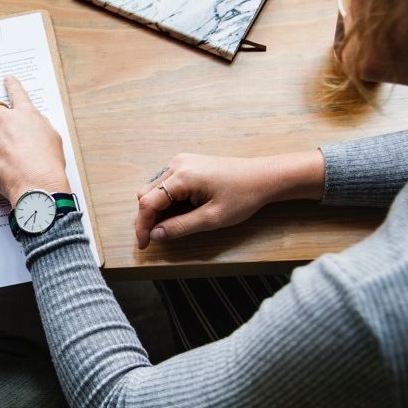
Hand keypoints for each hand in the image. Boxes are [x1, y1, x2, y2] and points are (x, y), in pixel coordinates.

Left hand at [0, 76, 69, 204]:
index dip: (11, 85)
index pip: (16, 93)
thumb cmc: (48, 165)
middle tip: (1, 137)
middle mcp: (4, 119)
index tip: (7, 79)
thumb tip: (31, 124)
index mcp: (25, 114)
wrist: (37, 186)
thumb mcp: (52, 137)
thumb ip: (39, 125)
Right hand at [136, 150, 324, 248]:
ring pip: (155, 189)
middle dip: (148, 218)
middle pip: (147, 194)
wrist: (264, 177)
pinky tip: (182, 211)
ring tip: (174, 225)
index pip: (147, 202)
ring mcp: (181, 162)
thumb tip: (155, 235)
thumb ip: (180, 227)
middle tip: (159, 237)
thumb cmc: (243, 196)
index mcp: (182, 176)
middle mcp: (177, 164)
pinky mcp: (187, 164)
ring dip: (158, 209)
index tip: (145, 244)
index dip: (143, 226)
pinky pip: (167, 184)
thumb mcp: (212, 218)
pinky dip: (167, 200)